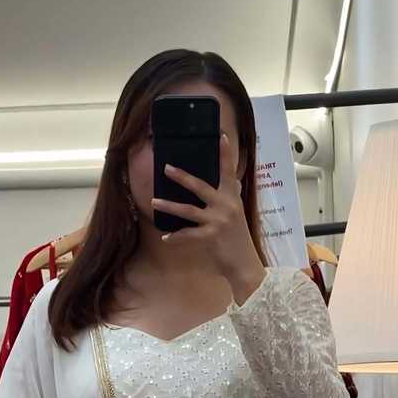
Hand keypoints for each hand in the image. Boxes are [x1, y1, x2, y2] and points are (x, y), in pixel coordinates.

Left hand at [150, 132, 264, 282]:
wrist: (244, 262)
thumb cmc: (237, 237)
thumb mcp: (237, 213)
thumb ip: (231, 196)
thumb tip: (232, 182)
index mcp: (232, 196)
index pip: (229, 171)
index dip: (225, 153)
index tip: (221, 135)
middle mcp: (226, 205)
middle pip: (201, 186)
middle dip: (182, 177)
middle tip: (166, 168)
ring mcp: (218, 220)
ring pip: (188, 210)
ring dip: (169, 206)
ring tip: (153, 201)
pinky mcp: (211, 236)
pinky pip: (188, 234)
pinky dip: (176, 236)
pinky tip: (165, 237)